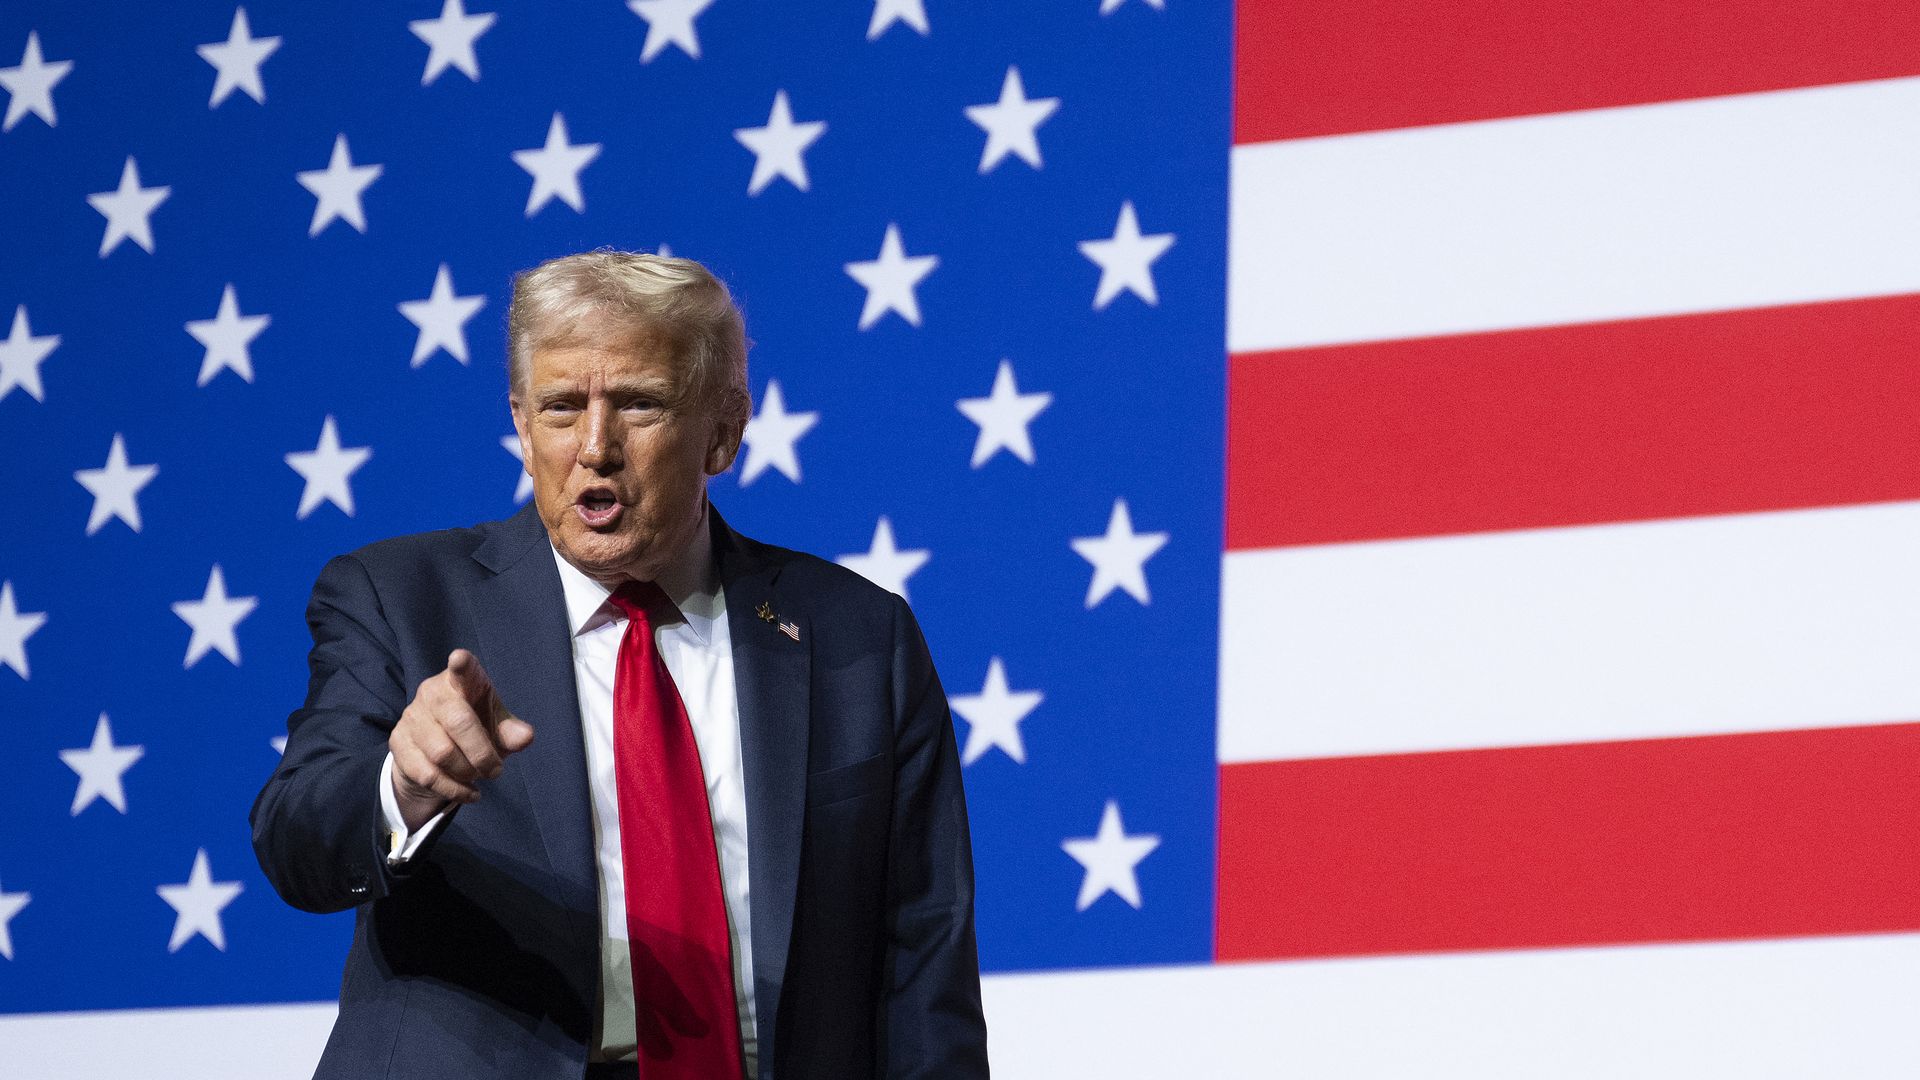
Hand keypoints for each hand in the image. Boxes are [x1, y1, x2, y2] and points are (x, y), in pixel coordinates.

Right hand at [389, 649, 534, 830]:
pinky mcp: (398, 742)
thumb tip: (525, 737)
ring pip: (442, 753)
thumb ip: (511, 731)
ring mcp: (412, 716)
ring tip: (478, 777)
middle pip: (459, 722)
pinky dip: (453, 789)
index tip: (460, 658)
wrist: (436, 754)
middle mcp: (432, 692)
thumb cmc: (476, 730)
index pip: (463, 669)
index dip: (462, 665)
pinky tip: (468, 792)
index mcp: (462, 681)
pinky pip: (427, 773)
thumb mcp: (498, 729)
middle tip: (496, 770)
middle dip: (482, 753)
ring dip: (467, 773)